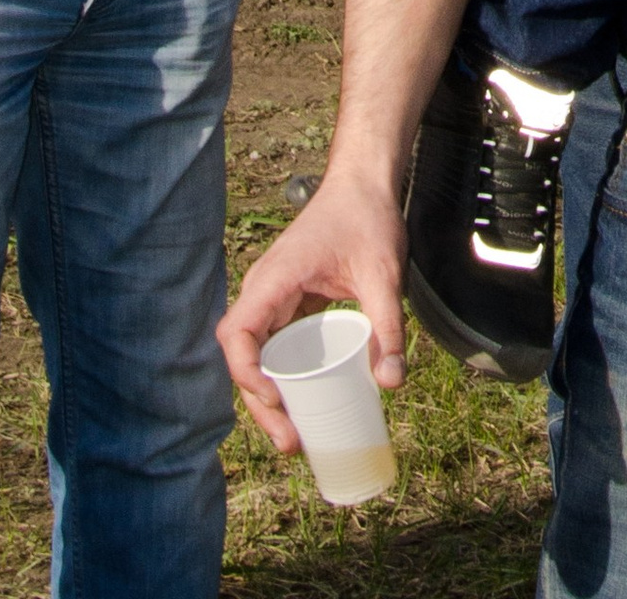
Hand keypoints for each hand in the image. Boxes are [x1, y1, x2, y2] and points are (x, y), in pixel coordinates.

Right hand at [218, 169, 409, 453]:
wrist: (364, 183)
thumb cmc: (367, 219)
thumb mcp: (383, 274)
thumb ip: (387, 327)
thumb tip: (391, 382)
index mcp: (275, 279)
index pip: (236, 333)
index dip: (247, 373)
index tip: (277, 399)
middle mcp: (264, 289)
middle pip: (243, 355)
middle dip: (260, 403)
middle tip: (290, 442)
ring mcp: (273, 295)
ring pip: (256, 353)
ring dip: (268, 396)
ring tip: (294, 436)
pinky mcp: (287, 300)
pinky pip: (273, 344)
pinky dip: (281, 375)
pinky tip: (303, 402)